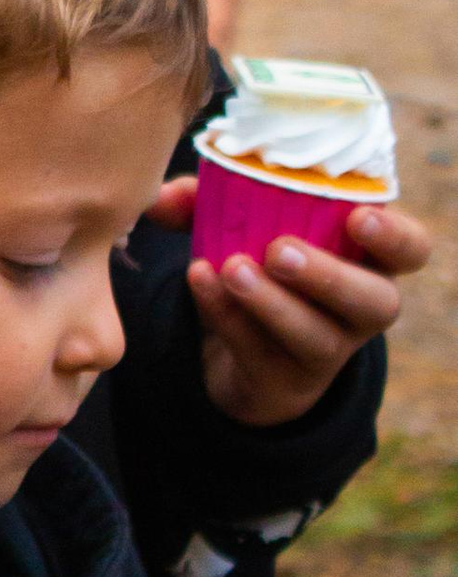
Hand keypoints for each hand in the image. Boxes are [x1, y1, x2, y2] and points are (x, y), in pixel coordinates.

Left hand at [155, 173, 428, 426]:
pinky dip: (226, 314)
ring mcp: (325, 350)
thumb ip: (207, 203)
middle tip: (280, 251)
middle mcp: (360, 308)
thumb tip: (164, 197)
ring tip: (232, 269)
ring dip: (272, 302)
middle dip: (329, 276)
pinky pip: (258, 349)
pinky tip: (201, 280)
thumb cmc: (258, 263)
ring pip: (315, 336)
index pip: (411, 250)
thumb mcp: (241, 226)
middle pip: (374, 302)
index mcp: (369, 259)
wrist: (239, 348)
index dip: (396, 237)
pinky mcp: (282, 379)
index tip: (359, 217)